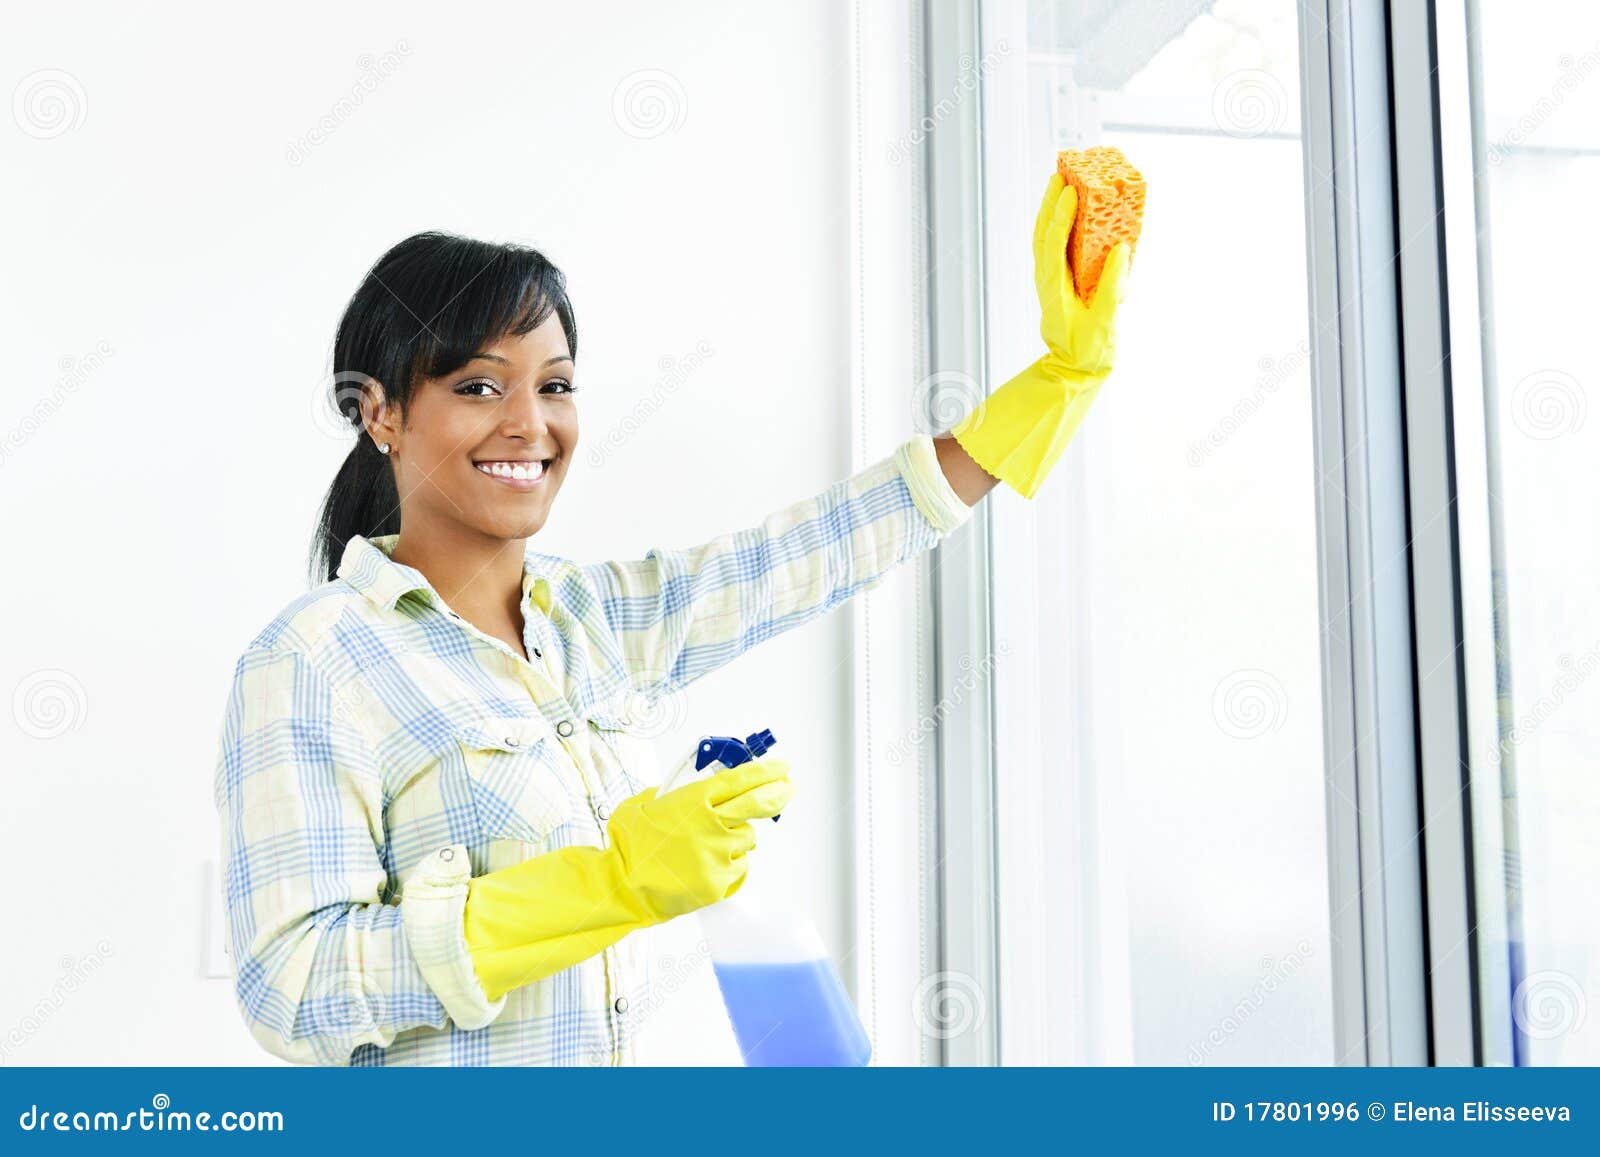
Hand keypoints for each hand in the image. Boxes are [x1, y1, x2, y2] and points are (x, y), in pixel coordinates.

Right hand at [607, 757, 792, 921]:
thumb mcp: (645, 804)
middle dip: (779, 792)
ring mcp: (719, 852)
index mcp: (694, 799)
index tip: (782, 767)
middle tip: (789, 787)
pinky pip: (740, 865)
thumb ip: (673, 793)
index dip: (766, 771)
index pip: (741, 778)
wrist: (622, 886)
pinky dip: (730, 863)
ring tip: (709, 846)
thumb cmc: (630, 845)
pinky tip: (707, 866)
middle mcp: (711, 823)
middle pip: (758, 802)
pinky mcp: (721, 879)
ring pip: (748, 838)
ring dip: (738, 838)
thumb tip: (693, 788)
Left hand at [946, 169, 1136, 500]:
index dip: (1060, 218)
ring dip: (1051, 209)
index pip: (1054, 247)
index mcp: (1057, 291)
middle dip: (1051, 203)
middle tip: (1061, 173)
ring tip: (1061, 180)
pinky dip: (1058, 224)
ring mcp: (1050, 281)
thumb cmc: (1091, 352)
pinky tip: (1068, 209)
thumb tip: (1119, 249)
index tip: (1070, 193)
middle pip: (1043, 235)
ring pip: (1045, 238)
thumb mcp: (1106, 321)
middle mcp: (1048, 282)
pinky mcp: (1058, 282)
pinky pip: (1055, 247)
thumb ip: (1113, 286)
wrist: (1076, 373)